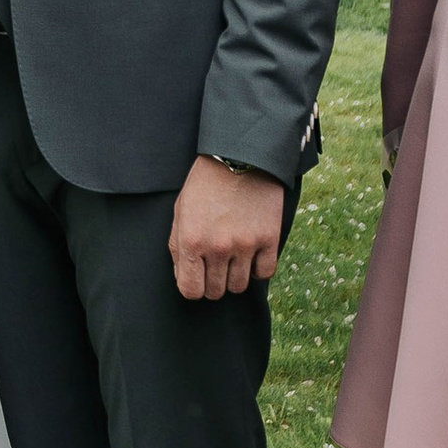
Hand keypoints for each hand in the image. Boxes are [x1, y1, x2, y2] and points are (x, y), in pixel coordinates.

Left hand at [168, 158, 284, 302]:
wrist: (239, 156)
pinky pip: (264, 273)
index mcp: (191, 241)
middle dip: (213, 283)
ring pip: (240, 286)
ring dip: (235, 277)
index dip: (193, 287)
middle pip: (216, 291)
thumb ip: (178, 246)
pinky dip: (258, 269)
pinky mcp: (269, 239)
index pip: (191, 290)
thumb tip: (184, 276)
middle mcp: (217, 248)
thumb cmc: (205, 183)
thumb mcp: (181, 211)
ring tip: (233, 258)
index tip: (198, 278)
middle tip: (215, 265)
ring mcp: (245, 245)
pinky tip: (252, 254)